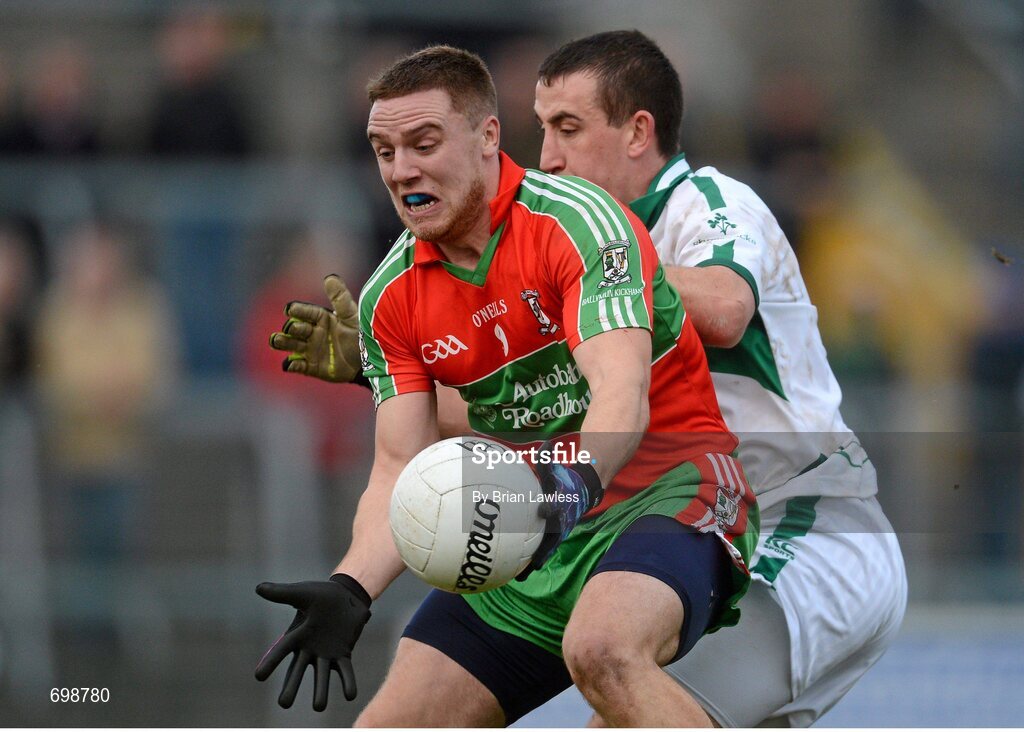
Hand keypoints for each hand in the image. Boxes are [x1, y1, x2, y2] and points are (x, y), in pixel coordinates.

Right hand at [255, 574, 371, 710]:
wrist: (347, 595)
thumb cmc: (322, 594)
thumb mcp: (302, 593)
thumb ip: (282, 593)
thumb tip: (258, 588)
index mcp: (296, 635)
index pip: (281, 651)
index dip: (270, 662)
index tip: (258, 676)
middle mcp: (309, 649)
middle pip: (297, 672)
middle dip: (291, 687)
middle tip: (284, 703)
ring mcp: (326, 653)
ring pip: (321, 677)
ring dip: (320, 692)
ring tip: (319, 707)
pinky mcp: (343, 654)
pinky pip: (345, 671)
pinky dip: (348, 683)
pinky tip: (350, 695)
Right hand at [269, 274, 362, 383]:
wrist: (368, 362)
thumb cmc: (360, 336)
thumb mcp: (352, 317)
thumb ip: (341, 299)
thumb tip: (330, 277)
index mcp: (321, 318)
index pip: (306, 312)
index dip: (298, 310)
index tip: (290, 308)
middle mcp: (312, 332)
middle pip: (296, 328)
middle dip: (291, 328)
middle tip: (291, 328)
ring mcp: (310, 349)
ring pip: (291, 344)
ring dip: (283, 342)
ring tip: (276, 340)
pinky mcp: (310, 366)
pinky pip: (297, 365)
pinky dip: (291, 364)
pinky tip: (288, 364)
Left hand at [520, 451, 602, 577]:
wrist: (581, 494)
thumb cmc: (563, 480)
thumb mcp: (557, 470)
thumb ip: (548, 460)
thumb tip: (544, 443)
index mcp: (560, 506)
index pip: (555, 507)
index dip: (549, 508)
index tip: (542, 510)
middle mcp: (560, 523)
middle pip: (551, 540)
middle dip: (542, 551)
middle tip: (532, 564)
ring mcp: (557, 533)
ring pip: (545, 552)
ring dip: (533, 565)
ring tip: (518, 579)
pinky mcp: (551, 538)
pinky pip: (539, 551)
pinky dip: (528, 562)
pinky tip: (513, 573)